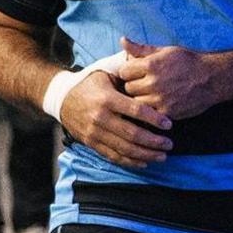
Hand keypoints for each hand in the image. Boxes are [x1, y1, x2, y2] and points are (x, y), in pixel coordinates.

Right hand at [57, 69, 172, 168]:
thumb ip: (126, 76)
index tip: (169, 124)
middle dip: (154, 141)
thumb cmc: (91, 84)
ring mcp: (95, 133)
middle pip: (132, 134)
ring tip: (162, 155)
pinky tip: (144, 162)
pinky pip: (112, 156)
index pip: (135, 110)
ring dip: (146, 154)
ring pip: (124, 149)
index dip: (154, 119)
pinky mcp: (91, 143)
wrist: (62, 98)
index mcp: (107, 99)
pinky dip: (130, 161)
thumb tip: (148, 70)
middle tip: (169, 144)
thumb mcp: (106, 75)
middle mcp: (101, 117)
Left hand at [119, 36, 232, 120]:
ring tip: (152, 95)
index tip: (136, 73)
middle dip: (134, 86)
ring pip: (136, 103)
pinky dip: (152, 110)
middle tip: (144, 85)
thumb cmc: (188, 62)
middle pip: (128, 88)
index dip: (129, 72)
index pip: (124, 71)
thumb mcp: (165, 51)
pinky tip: (160, 103)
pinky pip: (149, 114)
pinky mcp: (168, 113)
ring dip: (141, 100)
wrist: (213, 78)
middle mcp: (154, 83)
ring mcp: (160, 99)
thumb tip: (122, 40)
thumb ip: (141, 49)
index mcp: (151, 65)